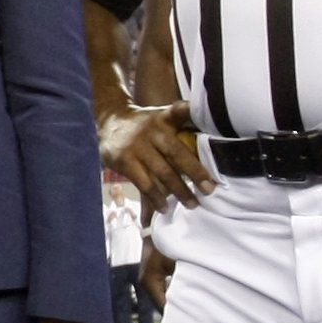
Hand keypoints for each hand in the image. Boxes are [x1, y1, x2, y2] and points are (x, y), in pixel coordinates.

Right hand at [101, 98, 213, 212]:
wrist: (109, 121)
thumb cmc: (145, 124)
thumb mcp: (163, 116)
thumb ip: (184, 120)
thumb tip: (209, 123)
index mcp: (164, 119)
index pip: (180, 114)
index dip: (193, 117)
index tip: (212, 130)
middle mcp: (151, 130)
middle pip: (176, 153)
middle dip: (194, 173)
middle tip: (209, 190)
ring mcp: (136, 146)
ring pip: (161, 172)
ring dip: (179, 191)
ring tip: (192, 204)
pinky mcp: (123, 161)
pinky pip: (143, 184)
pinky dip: (155, 198)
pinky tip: (164, 208)